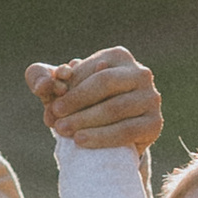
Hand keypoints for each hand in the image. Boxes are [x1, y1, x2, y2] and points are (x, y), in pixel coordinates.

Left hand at [26, 48, 162, 149]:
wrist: (111, 136)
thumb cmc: (82, 105)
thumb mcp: (60, 88)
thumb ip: (42, 78)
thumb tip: (43, 84)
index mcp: (118, 56)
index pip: (90, 69)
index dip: (69, 86)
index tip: (50, 103)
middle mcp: (140, 72)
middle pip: (105, 84)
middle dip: (76, 101)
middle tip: (55, 116)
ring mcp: (151, 98)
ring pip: (115, 108)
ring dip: (86, 120)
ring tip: (63, 130)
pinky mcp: (155, 123)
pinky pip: (127, 131)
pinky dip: (101, 136)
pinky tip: (81, 141)